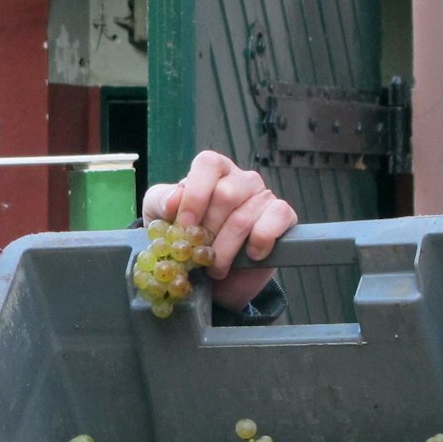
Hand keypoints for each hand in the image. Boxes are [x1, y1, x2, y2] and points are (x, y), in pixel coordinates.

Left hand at [142, 150, 297, 309]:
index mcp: (212, 171)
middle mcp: (240, 179)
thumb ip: (160, 202)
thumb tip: (175, 199)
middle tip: (198, 253)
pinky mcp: (283, 216)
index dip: (195, 195)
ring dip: (225, 250)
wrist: (209, 277)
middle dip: (208, 231)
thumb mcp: (159, 217)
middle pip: (226, 194)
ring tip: (215, 267)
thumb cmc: (185, 238)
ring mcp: (263, 196)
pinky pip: (277, 219)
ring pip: (244, 218)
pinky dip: (260, 241)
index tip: (184, 226)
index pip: (208, 164)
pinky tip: (249, 255)